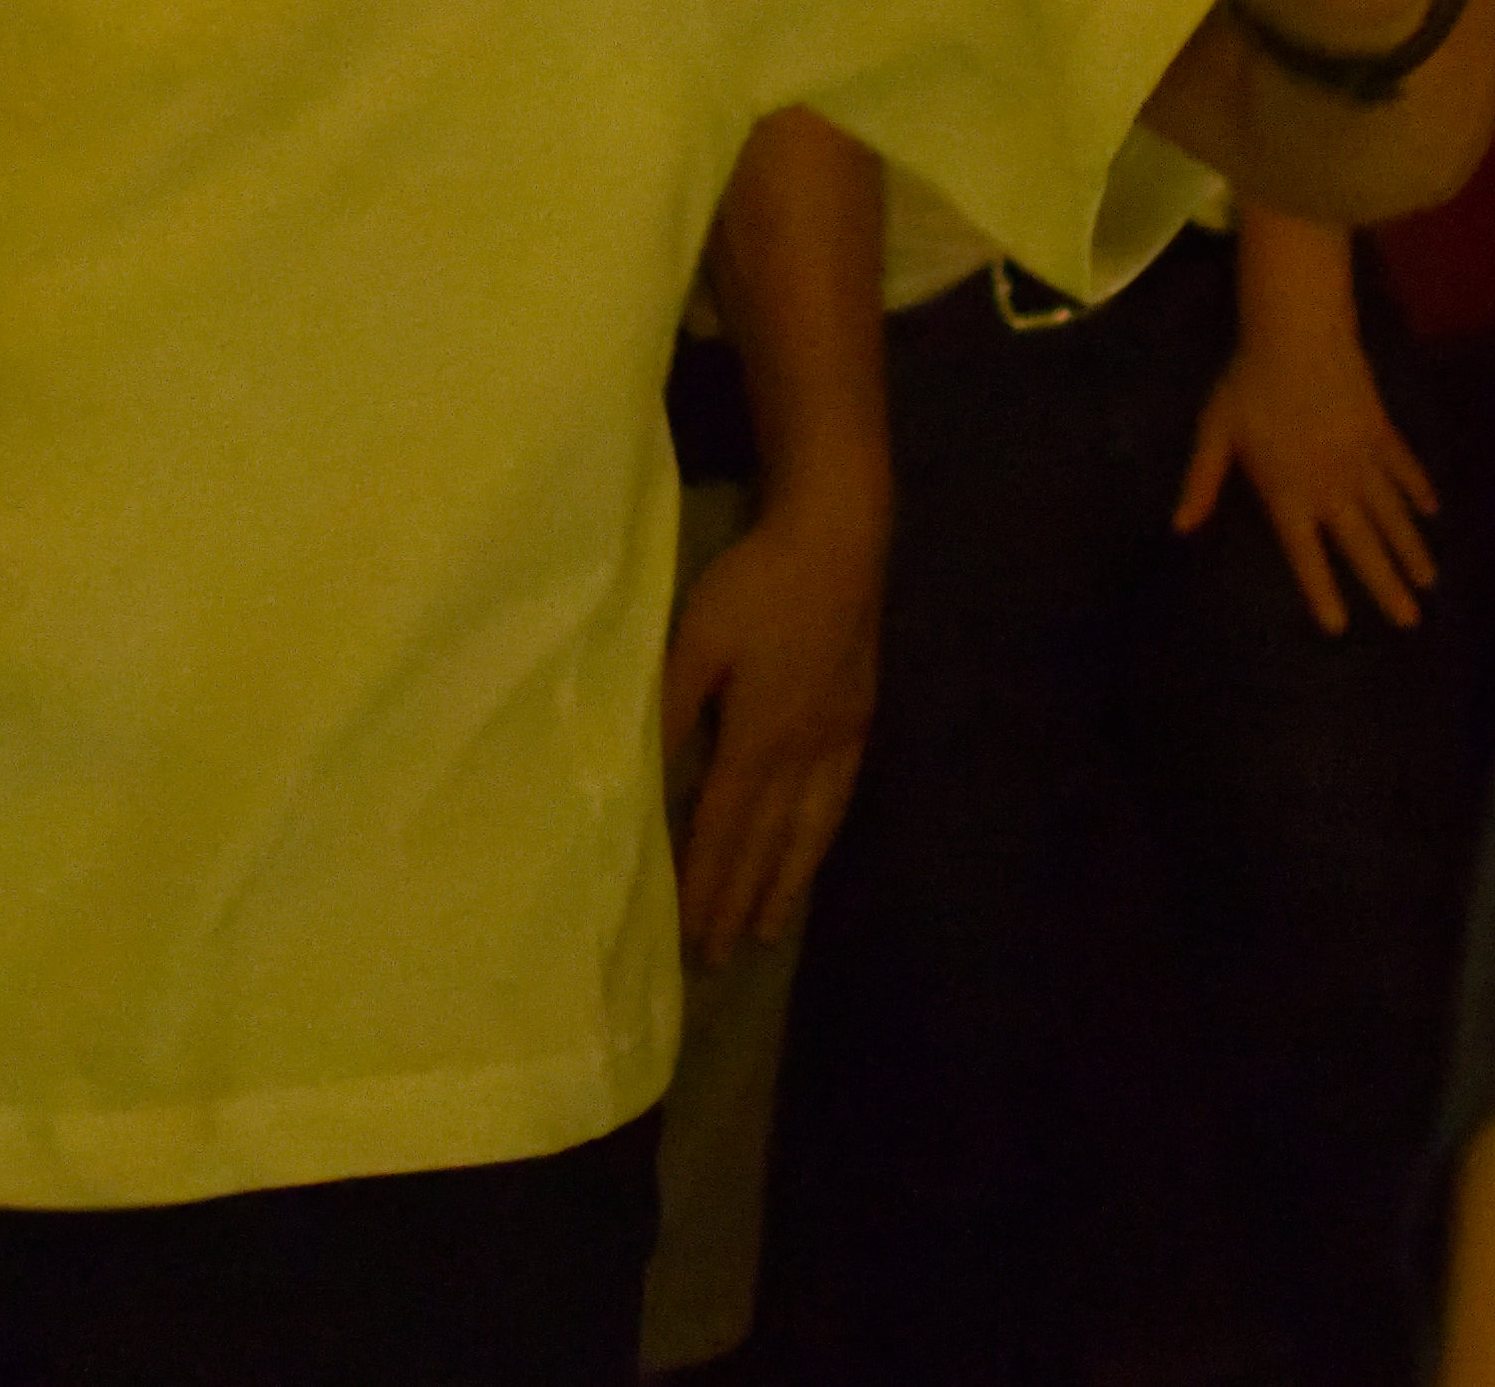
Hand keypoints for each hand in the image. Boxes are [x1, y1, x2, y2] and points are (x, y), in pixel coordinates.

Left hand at [658, 482, 880, 963]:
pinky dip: (821, 838)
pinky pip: (838, 797)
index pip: (723, 829)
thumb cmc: (757, 584)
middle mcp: (803, 753)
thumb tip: (635, 774)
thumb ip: (668, 707)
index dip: (705, 884)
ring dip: (785, 883)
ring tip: (769, 928)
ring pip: (809, 830)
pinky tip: (815, 849)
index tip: (688, 935)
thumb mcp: (697, 639)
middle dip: (741, 900)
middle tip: (720, 956)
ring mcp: (837, 738)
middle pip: (767, 843)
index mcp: (757, 737)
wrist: (840, 538)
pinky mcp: (859, 717)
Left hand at [1179, 292, 1440, 635]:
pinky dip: (1419, 490)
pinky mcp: (1381, 432)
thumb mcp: (1215, 433)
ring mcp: (1363, 461)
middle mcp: (1332, 487)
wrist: (1298, 335)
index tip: (1341, 627)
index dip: (1322, 592)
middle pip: (1363, 546)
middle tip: (1411, 621)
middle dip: (1387, 587)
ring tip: (1430, 582)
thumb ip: (1202, 482)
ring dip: (1411, 550)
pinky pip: (1404, 469)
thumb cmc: (1249, 384)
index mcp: (1289, 493)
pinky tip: (1432, 511)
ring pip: (1392, 516)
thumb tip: (1180, 527)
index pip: (1306, 555)